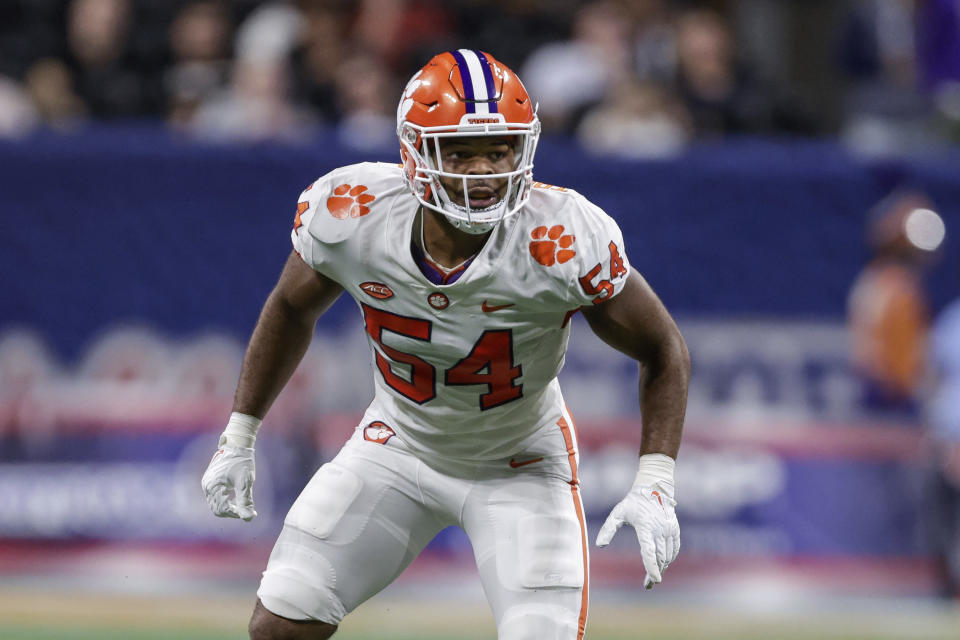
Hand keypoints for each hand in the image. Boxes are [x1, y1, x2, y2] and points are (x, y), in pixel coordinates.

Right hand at [201, 445, 256, 520]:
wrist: (237, 445)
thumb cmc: (242, 462)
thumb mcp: (245, 483)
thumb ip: (245, 501)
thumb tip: (248, 518)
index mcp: (213, 486)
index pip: (222, 509)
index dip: (237, 513)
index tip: (251, 512)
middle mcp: (206, 486)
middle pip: (217, 508)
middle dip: (232, 511)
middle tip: (248, 509)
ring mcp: (206, 483)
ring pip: (216, 503)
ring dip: (229, 506)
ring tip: (243, 502)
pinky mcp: (210, 481)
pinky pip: (215, 496)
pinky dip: (225, 499)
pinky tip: (236, 496)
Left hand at [596, 454, 679, 588]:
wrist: (653, 488)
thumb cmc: (633, 502)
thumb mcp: (618, 513)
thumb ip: (608, 529)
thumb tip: (600, 545)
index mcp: (645, 527)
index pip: (649, 551)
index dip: (652, 567)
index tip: (655, 580)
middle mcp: (660, 529)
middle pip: (659, 557)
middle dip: (655, 572)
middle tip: (648, 584)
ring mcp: (669, 529)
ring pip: (668, 555)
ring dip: (662, 567)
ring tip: (653, 576)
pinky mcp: (675, 529)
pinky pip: (674, 548)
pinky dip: (670, 558)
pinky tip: (663, 563)